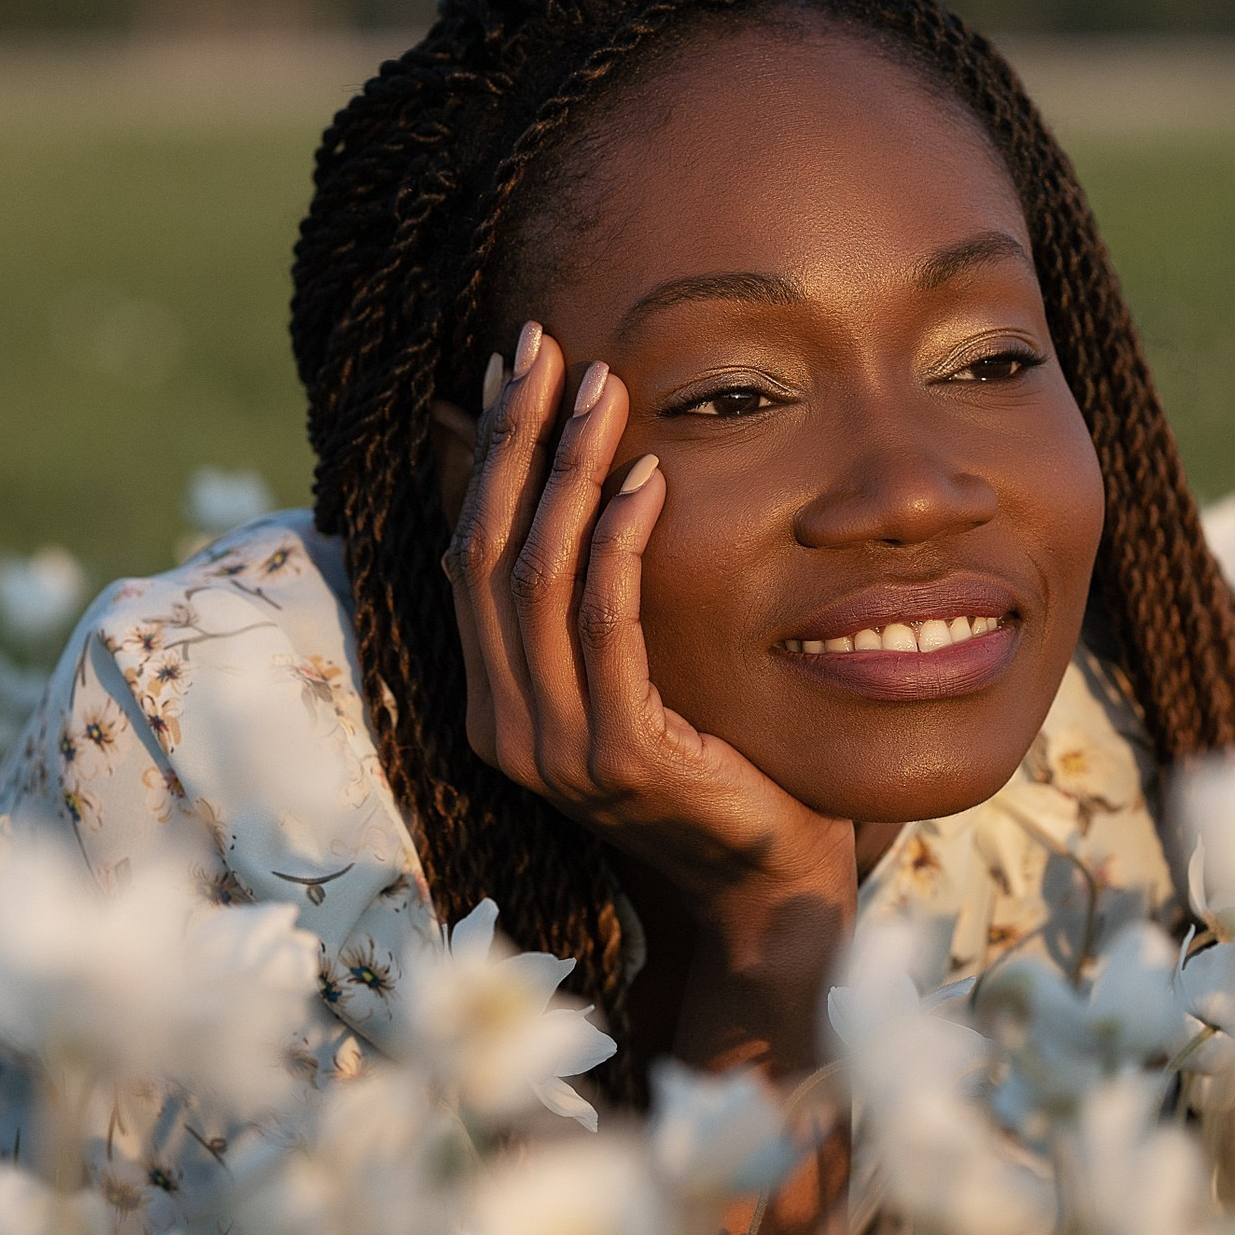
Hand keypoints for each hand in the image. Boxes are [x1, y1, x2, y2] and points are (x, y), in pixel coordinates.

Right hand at [443, 323, 855, 983]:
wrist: (768, 886)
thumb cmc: (716, 766)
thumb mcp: (637, 674)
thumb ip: (596, 599)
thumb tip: (586, 483)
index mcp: (496, 703)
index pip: (467, 554)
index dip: (484, 455)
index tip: (510, 367)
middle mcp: (507, 725)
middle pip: (486, 552)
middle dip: (514, 439)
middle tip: (544, 347)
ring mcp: (556, 748)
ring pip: (536, 578)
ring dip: (569, 470)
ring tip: (604, 389)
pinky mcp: (620, 757)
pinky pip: (606, 627)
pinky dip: (621, 545)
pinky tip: (649, 479)